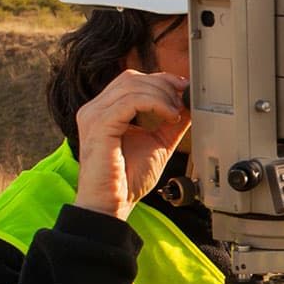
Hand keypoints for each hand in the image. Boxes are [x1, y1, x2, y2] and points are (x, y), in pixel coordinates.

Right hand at [73, 70, 189, 219]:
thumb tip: (189, 105)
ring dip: (162, 95)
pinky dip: (155, 103)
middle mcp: (95, 109)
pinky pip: (131, 100)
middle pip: (132, 78)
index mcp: (105, 111)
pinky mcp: (100, 125)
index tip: (183, 90)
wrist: (112, 206)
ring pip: (132, 85)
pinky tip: (168, 117)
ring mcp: (94, 115)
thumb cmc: (127, 180)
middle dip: (163, 85)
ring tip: (174, 115)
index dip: (160, 80)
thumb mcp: (158, 143)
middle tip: (181, 104)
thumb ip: (170, 123)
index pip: (132, 80)